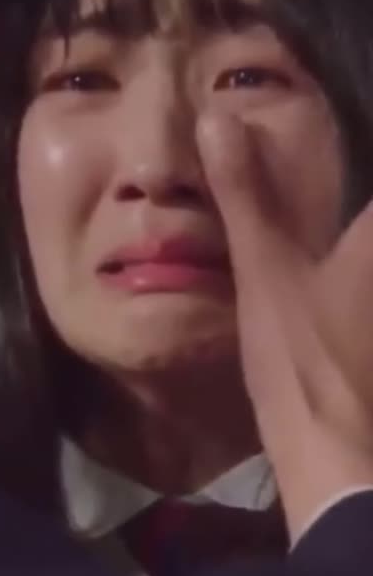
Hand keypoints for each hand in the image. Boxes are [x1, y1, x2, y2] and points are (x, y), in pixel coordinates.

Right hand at [198, 113, 372, 542]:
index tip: (350, 131)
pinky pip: (363, 286)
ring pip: (368, 252)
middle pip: (367, 218)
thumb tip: (218, 116)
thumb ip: (245, 194)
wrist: (336, 459)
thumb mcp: (264, 270)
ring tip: (320, 227)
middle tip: (336, 182)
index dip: (363, 137)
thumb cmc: (302, 356)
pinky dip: (349, 268)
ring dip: (350, 237)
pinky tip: (329, 271)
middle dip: (351, 197)